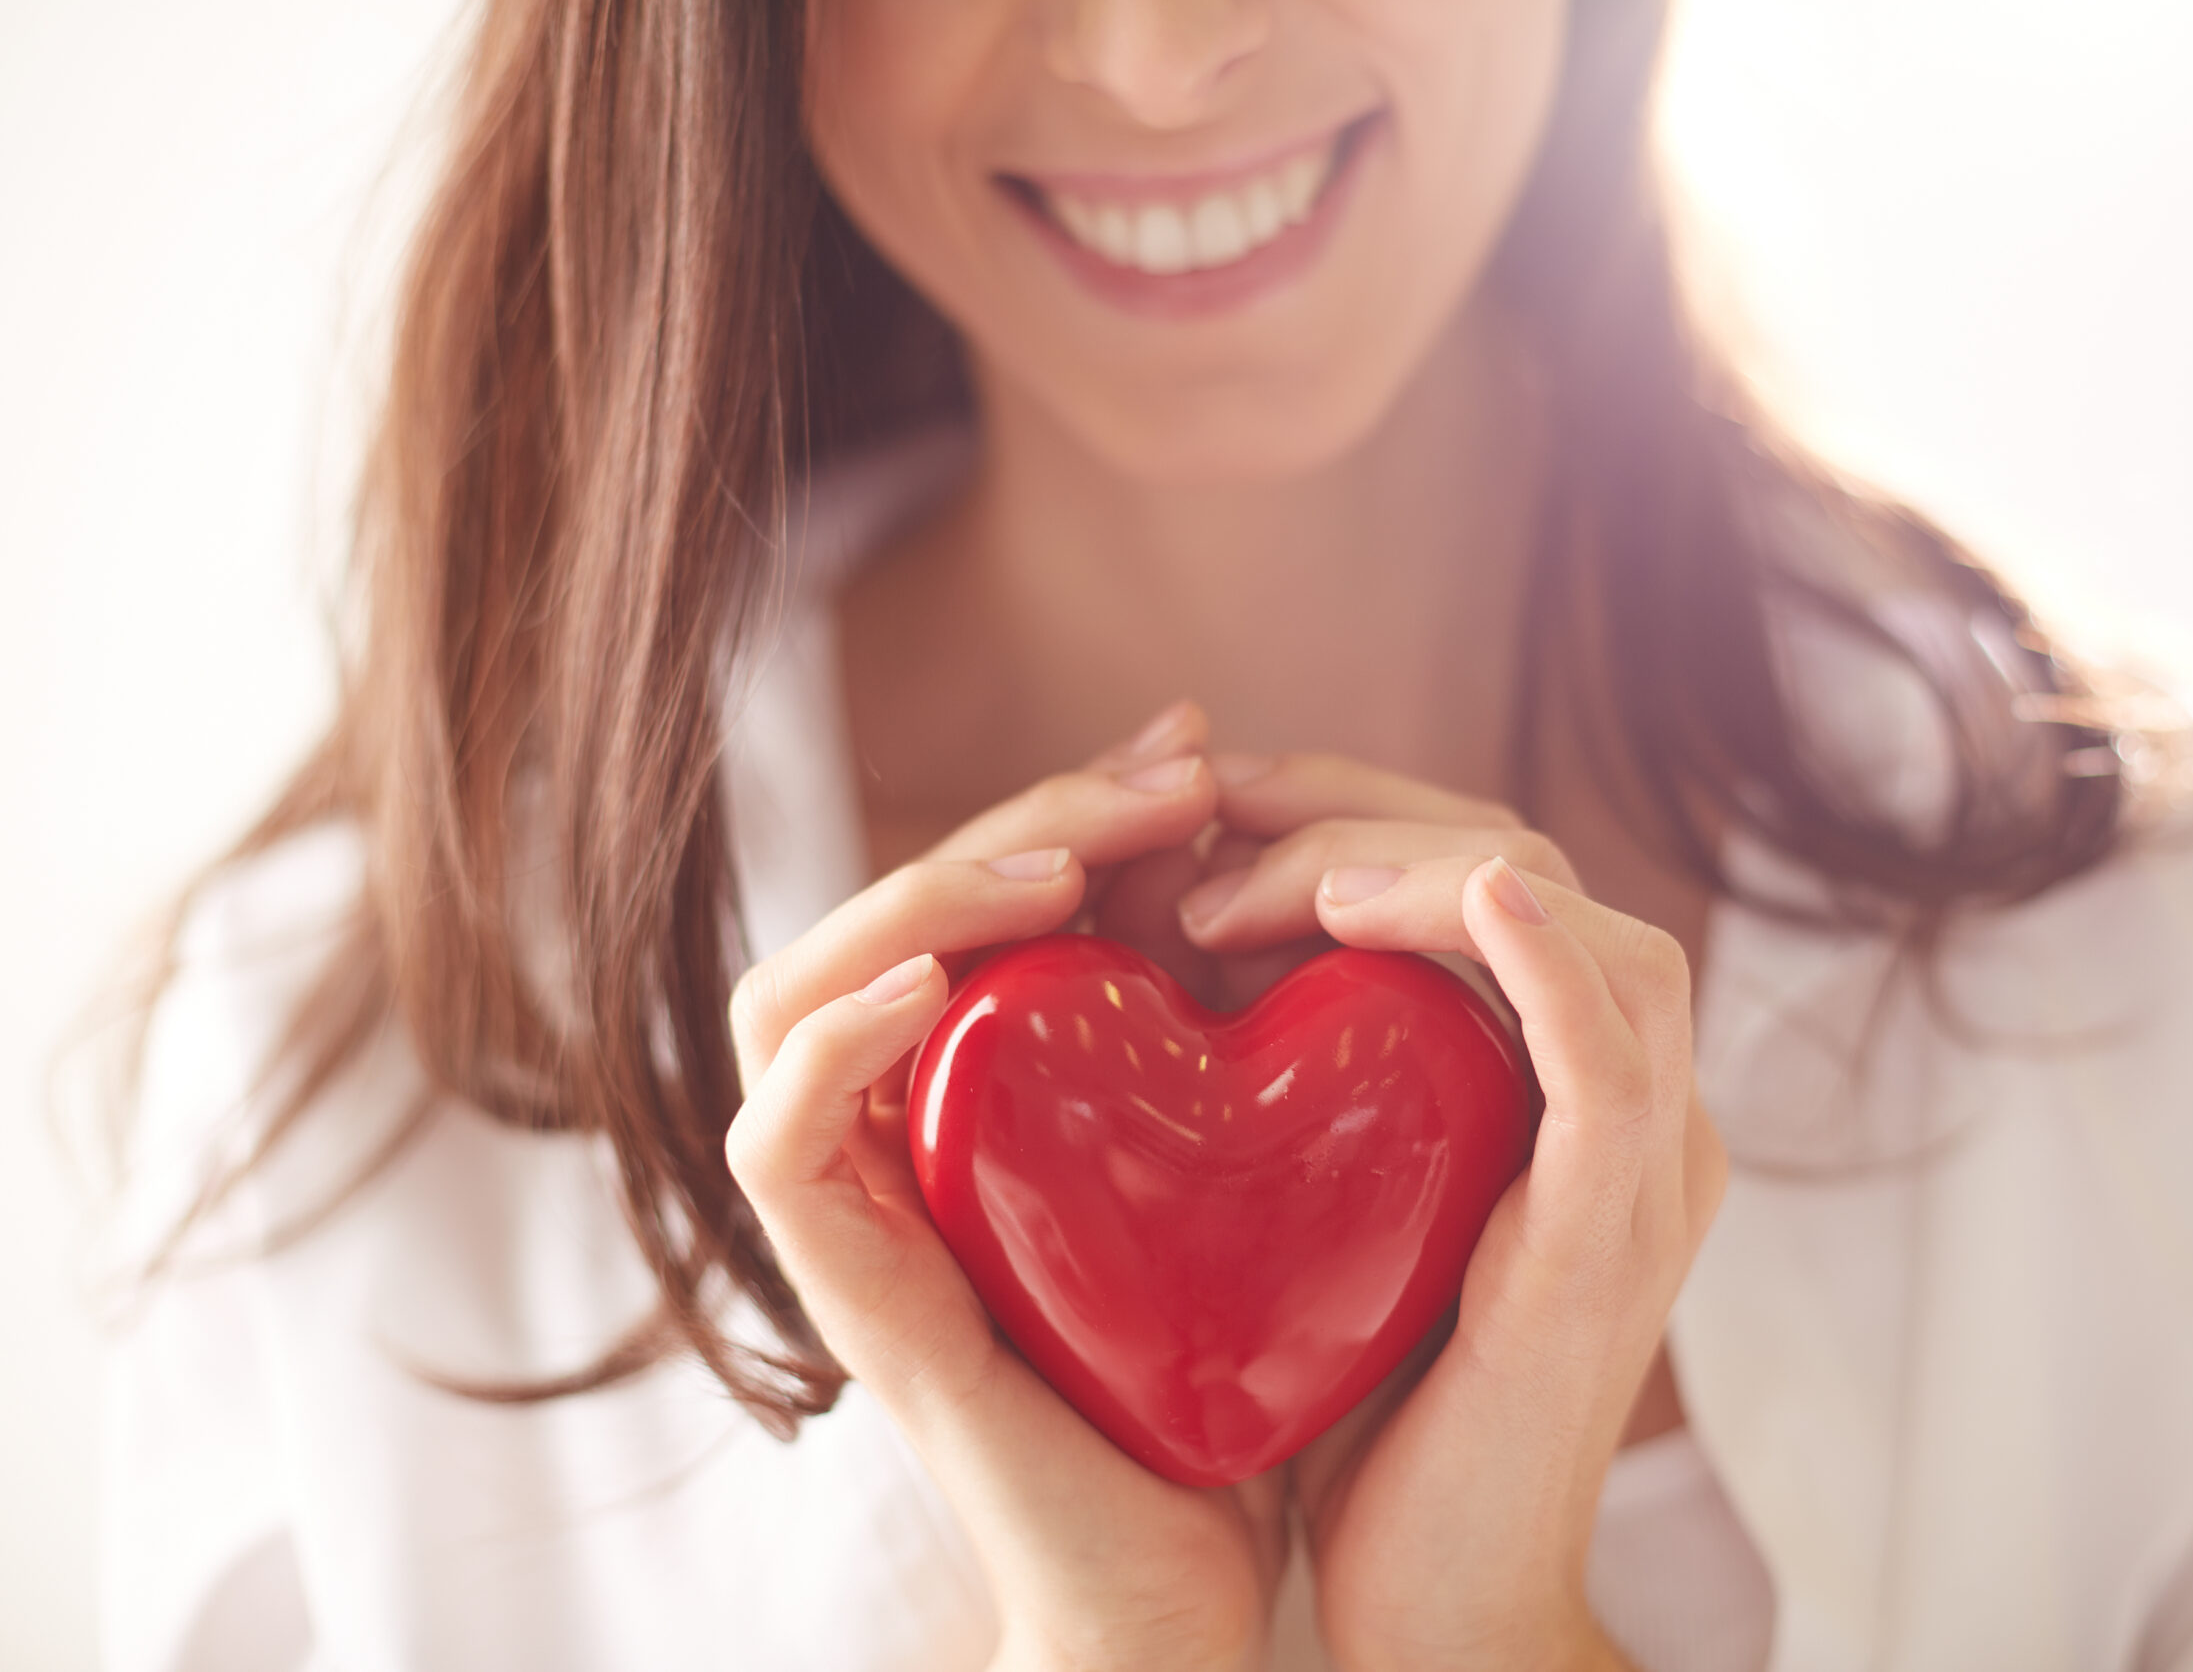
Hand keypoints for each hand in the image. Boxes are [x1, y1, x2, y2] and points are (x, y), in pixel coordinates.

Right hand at [726, 706, 1290, 1671]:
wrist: (1198, 1590)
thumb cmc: (1221, 1373)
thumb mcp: (1233, 1158)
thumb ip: (1216, 1025)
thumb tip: (1271, 844)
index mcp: (977, 1096)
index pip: (973, 899)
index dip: (1069, 806)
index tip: (1193, 752)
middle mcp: (896, 1138)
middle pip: (885, 917)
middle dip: (1024, 823)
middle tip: (1169, 776)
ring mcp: (856, 1216)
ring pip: (788, 996)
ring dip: (917, 901)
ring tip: (1058, 869)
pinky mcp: (846, 1299)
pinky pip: (774, 1144)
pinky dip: (835, 1043)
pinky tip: (940, 983)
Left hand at [1178, 754, 1727, 1671]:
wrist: (1431, 1610)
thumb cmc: (1367, 1416)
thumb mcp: (1340, 1207)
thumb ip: (1317, 1085)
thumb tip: (1188, 947)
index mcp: (1572, 1094)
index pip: (1495, 876)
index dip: (1360, 812)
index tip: (1215, 808)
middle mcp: (1636, 1109)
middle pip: (1540, 872)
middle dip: (1370, 813)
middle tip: (1215, 817)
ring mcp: (1644, 1167)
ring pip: (1592, 930)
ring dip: (1430, 868)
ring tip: (1282, 884)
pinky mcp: (1614, 1234)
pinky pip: (1612, 1057)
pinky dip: (1546, 960)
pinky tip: (1473, 894)